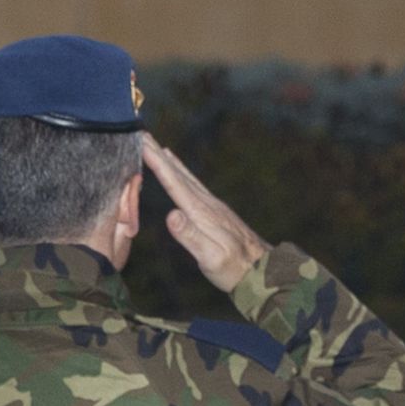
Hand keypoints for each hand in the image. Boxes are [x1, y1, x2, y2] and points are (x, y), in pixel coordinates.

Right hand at [142, 138, 266, 289]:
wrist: (263, 271)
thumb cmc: (235, 269)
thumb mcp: (210, 258)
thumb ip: (191, 237)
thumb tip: (171, 215)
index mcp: (201, 213)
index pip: (174, 182)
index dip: (156, 162)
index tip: (142, 143)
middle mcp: (207, 204)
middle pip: (179, 174)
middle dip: (159, 154)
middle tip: (142, 134)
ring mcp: (214, 207)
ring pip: (187, 178)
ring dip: (171, 162)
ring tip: (159, 147)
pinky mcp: (217, 213)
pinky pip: (194, 186)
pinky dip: (183, 175)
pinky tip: (181, 174)